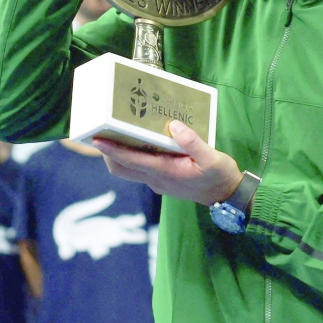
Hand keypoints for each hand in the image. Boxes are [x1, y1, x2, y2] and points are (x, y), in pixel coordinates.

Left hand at [92, 121, 243, 205]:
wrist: (226, 196)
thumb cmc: (219, 176)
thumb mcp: (212, 158)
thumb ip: (193, 142)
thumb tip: (174, 125)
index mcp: (164, 171)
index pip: (131, 160)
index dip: (112, 150)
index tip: (97, 140)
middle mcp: (156, 178)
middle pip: (121, 168)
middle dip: (108, 154)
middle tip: (102, 133)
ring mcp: (157, 181)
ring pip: (128, 170)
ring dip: (118, 156)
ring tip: (116, 134)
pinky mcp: (162, 180)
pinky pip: (140, 169)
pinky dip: (133, 157)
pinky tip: (140, 142)